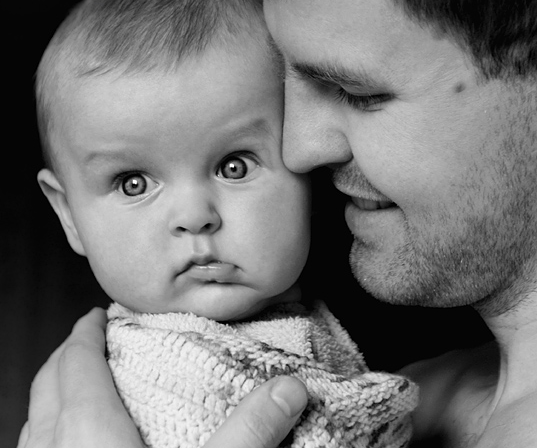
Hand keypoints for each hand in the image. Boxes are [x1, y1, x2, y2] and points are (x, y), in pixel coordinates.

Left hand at [18, 307, 307, 447]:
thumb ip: (249, 432)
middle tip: (95, 341)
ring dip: (54, 395)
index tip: (101, 314)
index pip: (76, 361)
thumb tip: (290, 388)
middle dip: (68, 356)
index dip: (87, 332)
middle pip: (47, 384)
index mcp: (87, 431)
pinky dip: (47, 434)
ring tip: (84, 389)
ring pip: (33, 421)